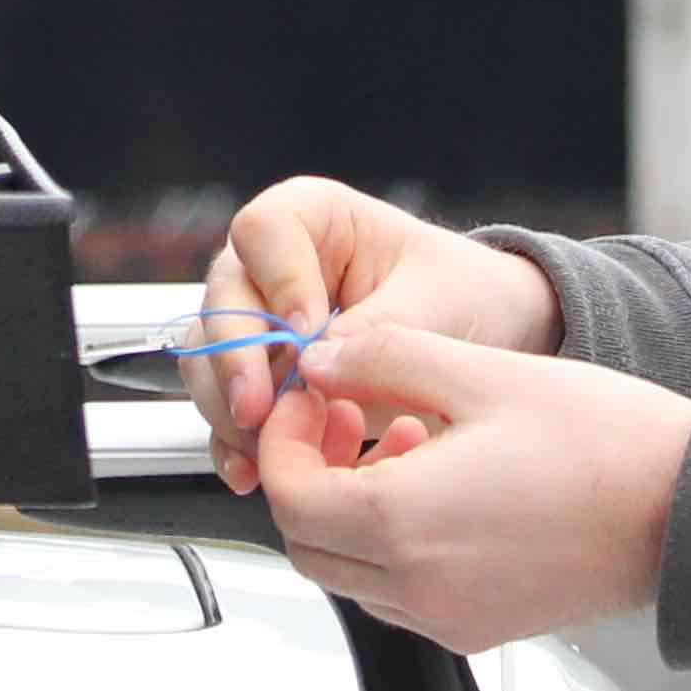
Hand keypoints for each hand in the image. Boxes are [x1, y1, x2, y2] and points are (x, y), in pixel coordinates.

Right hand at [193, 177, 562, 492]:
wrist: (482, 336)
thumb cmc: (462, 294)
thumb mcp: (434, 304)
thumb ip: (375, 332)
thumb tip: (313, 370)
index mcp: (312, 218)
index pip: (264, 232)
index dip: (278, 281)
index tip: (307, 328)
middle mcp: (270, 265)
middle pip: (222, 300)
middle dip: (237, 361)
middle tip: (261, 409)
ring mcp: (258, 323)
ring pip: (208, 357)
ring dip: (229, 408)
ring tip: (268, 448)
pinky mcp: (260, 377)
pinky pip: (222, 406)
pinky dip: (231, 442)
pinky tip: (251, 472)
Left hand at [257, 322, 690, 654]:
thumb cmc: (606, 442)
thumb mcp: (482, 372)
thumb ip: (383, 359)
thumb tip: (318, 362)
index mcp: (404, 522)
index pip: (288, 494)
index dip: (284, 437)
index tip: (312, 397)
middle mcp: (416, 587)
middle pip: (306, 542)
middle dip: (308, 474)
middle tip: (346, 415)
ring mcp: (448, 617)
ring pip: (347, 572)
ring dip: (351, 506)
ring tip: (408, 436)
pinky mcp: (478, 628)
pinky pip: (397, 593)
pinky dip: (392, 542)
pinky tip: (442, 481)